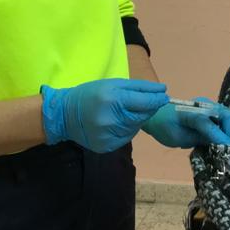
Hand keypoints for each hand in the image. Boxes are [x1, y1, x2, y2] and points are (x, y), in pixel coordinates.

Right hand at [40, 78, 168, 152]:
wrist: (64, 114)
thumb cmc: (90, 94)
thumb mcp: (113, 84)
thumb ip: (138, 87)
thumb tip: (162, 90)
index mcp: (113, 100)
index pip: (144, 103)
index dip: (157, 100)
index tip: (165, 96)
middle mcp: (111, 120)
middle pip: (141, 117)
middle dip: (148, 109)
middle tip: (148, 103)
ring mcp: (108, 135)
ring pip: (135, 128)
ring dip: (136, 119)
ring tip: (125, 111)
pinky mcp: (106, 146)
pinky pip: (126, 137)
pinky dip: (127, 129)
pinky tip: (118, 122)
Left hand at [143, 98, 229, 147]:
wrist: (155, 114)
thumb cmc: (164, 127)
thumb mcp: (178, 138)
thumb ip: (198, 139)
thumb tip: (217, 144)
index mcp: (192, 112)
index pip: (211, 126)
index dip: (221, 138)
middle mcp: (203, 105)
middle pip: (227, 115)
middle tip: (227, 147)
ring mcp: (207, 105)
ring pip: (226, 116)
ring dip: (227, 130)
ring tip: (223, 144)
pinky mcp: (208, 108)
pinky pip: (221, 117)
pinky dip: (223, 128)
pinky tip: (217, 139)